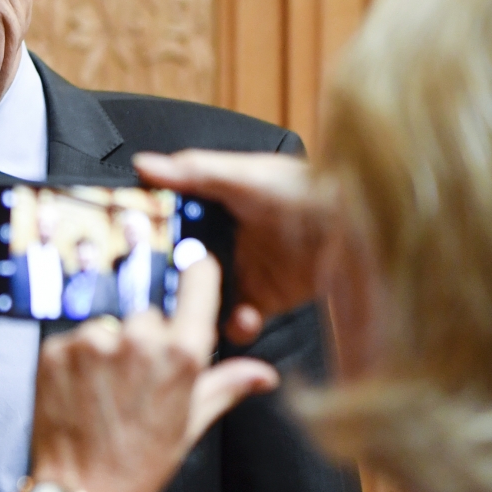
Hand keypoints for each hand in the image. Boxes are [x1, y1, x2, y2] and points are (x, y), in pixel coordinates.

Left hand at [28, 256, 276, 491]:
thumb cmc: (141, 465)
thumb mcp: (191, 424)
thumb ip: (225, 386)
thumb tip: (264, 374)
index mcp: (181, 355)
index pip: (197, 282)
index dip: (198, 274)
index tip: (196, 268)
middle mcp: (137, 341)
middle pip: (148, 315)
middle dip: (145, 341)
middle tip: (136, 384)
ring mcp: (92, 343)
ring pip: (108, 327)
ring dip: (108, 351)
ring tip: (105, 395)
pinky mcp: (55, 350)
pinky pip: (73, 340)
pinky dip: (76, 361)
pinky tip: (80, 395)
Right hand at [132, 149, 332, 344]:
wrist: (356, 225)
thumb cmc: (304, 189)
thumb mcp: (244, 175)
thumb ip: (194, 172)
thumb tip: (145, 164)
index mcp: (216, 209)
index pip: (173, 226)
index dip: (153, 240)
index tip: (135, 254)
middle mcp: (227, 243)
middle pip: (184, 269)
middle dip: (170, 287)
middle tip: (161, 299)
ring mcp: (246, 274)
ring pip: (207, 301)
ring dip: (201, 312)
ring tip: (204, 315)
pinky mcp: (268, 300)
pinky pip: (240, 322)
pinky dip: (237, 326)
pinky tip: (243, 318)